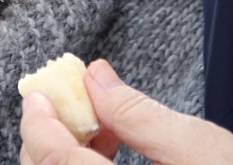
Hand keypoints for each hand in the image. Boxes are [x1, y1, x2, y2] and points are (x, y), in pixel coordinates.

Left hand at [20, 59, 232, 164]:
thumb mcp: (193, 145)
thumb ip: (136, 113)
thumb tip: (92, 76)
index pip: (56, 162)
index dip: (39, 124)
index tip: (39, 92)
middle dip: (50, 137)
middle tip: (70, 100)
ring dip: (67, 151)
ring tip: (99, 122)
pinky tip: (109, 145)